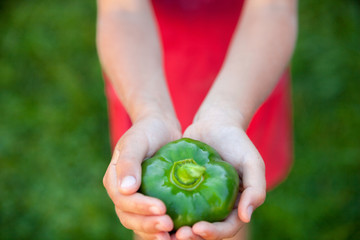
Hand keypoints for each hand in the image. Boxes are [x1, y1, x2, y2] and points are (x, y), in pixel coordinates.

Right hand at [103, 115, 180, 239]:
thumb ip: (128, 163)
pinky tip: (177, 233)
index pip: (123, 200)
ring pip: (140, 223)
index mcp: (114, 180)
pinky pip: (153, 220)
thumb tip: (126, 189)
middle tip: (168, 226)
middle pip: (129, 217)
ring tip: (173, 236)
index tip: (162, 208)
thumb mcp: (136, 142)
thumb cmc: (146, 131)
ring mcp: (136, 199)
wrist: (160, 128)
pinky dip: (162, 229)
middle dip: (148, 225)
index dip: (140, 207)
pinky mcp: (151, 201)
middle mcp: (123, 194)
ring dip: (154, 232)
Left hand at [172, 111, 265, 239]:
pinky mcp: (182, 189)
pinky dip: (165, 212)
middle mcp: (216, 206)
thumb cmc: (237, 142)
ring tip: (164, 229)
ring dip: (177, 230)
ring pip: (187, 222)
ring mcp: (199, 199)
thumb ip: (256, 189)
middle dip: (192, 237)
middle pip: (205, 230)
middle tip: (178, 235)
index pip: (226, 228)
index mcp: (235, 206)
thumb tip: (246, 217)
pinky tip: (154, 212)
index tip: (198, 229)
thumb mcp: (252, 163)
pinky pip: (174, 204)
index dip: (214, 233)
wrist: (215, 123)